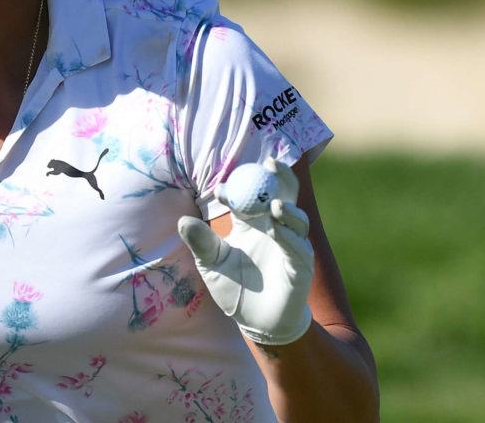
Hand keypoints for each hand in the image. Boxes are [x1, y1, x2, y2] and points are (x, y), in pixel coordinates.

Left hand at [177, 158, 313, 345]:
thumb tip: (182, 221)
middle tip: (268, 162)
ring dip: (287, 207)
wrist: (256, 322)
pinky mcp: (301, 265)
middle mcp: (274, 228)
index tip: (219, 190)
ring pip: (295, 217)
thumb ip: (200, 242)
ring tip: (275, 203)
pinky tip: (278, 226)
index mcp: (251, 223)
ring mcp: (290, 245)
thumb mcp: (211, 263)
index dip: (235, 189)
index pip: (246, 197)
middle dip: (279, 176)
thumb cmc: (234, 288)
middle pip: (282, 193)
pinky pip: (298, 246)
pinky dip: (289, 235)